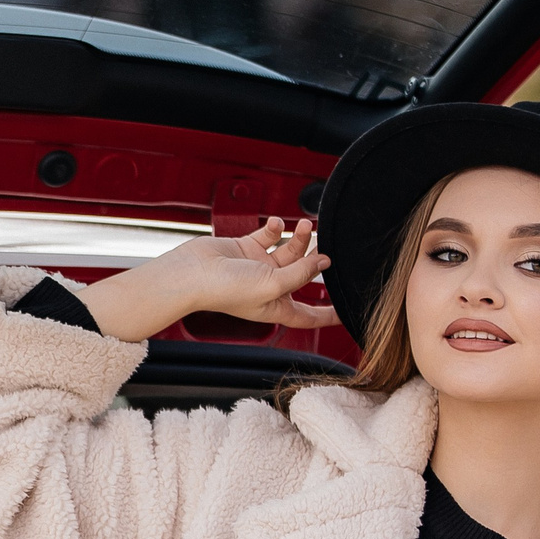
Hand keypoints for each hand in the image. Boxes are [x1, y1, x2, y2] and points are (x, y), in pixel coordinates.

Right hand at [71, 218, 337, 343]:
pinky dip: (275, 228)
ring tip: (304, 226)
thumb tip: (323, 261)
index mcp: (276, 308)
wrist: (192, 274)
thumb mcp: (272, 285)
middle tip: (324, 245)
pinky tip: (275, 223)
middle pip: (303, 275)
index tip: (347, 312)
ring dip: (299, 238)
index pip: (309, 315)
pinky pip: (268, 237)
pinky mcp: (246, 249)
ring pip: (289, 251)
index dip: (329, 315)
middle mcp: (269, 288)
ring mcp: (258, 268)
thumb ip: (301, 272)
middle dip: (315, 260)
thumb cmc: (224, 289)